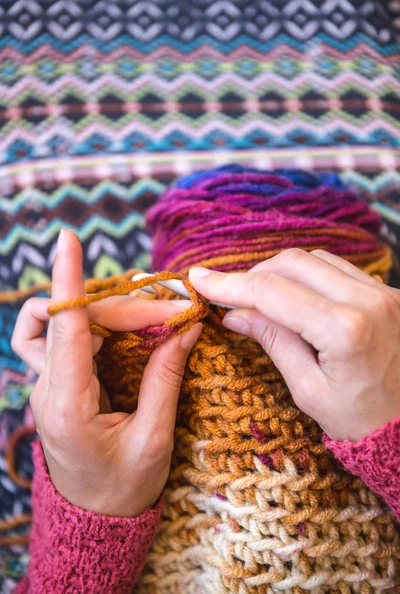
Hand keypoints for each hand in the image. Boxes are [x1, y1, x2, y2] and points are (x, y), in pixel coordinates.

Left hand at [12, 229, 201, 516]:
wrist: (95, 518)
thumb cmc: (124, 488)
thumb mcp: (154, 438)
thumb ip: (166, 377)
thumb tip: (186, 327)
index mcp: (67, 407)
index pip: (64, 329)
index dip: (68, 281)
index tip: (68, 241)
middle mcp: (49, 389)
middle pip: (79, 322)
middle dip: (130, 309)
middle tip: (177, 311)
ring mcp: (48, 384)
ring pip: (65, 323)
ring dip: (106, 310)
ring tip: (147, 312)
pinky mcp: (57, 381)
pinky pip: (63, 336)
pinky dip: (89, 320)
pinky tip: (116, 322)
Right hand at [189, 249, 399, 441]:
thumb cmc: (361, 421)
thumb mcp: (308, 389)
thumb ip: (273, 341)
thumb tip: (235, 314)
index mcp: (345, 330)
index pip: (273, 292)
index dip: (230, 284)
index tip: (200, 279)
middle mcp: (369, 300)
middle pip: (294, 263)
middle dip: (254, 275)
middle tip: (230, 295)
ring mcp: (384, 292)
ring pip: (317, 260)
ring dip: (281, 272)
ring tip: (261, 298)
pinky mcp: (389, 293)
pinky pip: (340, 269)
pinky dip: (309, 276)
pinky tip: (295, 297)